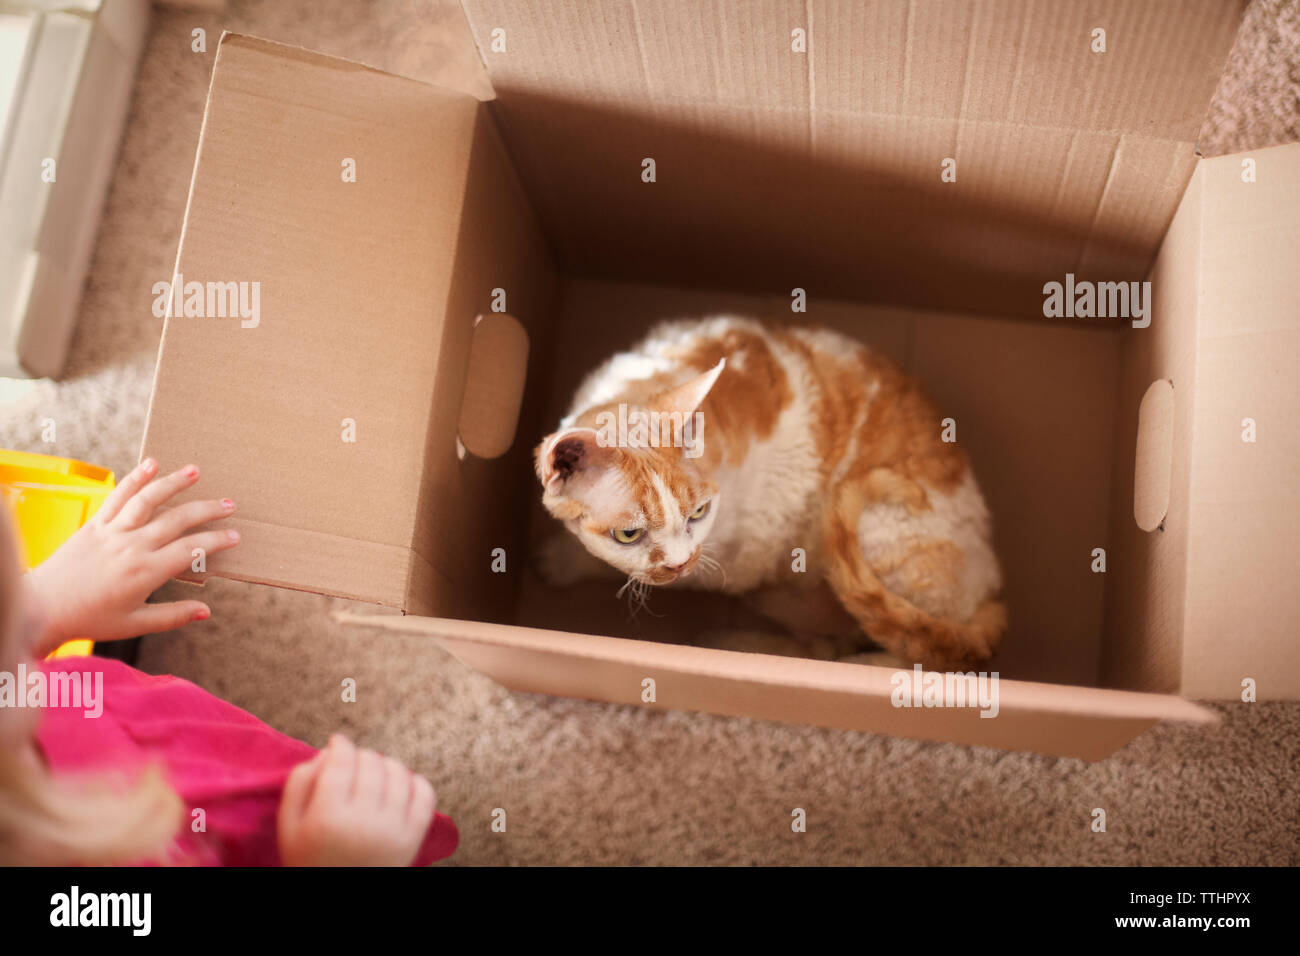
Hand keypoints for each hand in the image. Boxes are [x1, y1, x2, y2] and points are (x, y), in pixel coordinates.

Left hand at [24, 458, 239, 655]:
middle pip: (177, 520)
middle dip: (208, 510)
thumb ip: (172, 616)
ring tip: (195, 471)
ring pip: (149, 500)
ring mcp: (112, 532)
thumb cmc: (89, 619)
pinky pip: (118, 497)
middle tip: (229, 504)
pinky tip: (151, 463)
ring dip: (174, 483)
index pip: (191, 550)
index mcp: (145, 572)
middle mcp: (132, 547)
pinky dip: (135, 478)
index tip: (235, 536)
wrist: (41, 608)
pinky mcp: (95, 524)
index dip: (217, 541)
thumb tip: (205, 611)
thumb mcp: (134, 625)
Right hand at [278, 735, 436, 866]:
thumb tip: (328, 752)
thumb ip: (300, 784)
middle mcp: (363, 823)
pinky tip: (400, 783)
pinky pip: (425, 795)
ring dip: (386, 764)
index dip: (340, 745)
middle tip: (353, 762)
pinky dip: (415, 781)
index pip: (342, 762)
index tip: (337, 742)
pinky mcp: (413, 839)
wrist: (340, 901)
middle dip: (361, 755)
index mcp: (328, 818)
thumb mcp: (289, 826)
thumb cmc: (311, 859)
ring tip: (374, 771)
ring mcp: (393, 831)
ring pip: (398, 774)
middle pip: (370, 764)